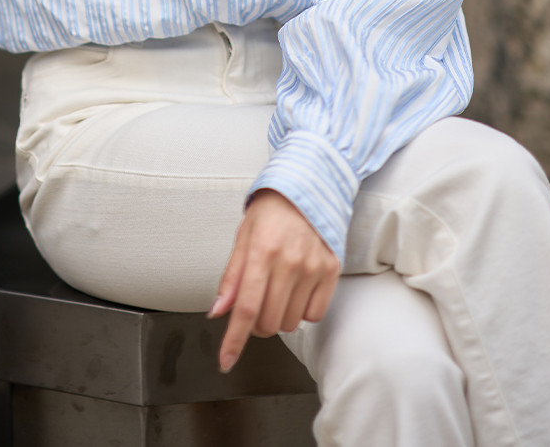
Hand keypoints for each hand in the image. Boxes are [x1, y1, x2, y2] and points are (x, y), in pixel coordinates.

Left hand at [208, 189, 339, 372]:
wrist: (307, 188)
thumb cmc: (271, 212)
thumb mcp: (243, 238)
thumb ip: (231, 278)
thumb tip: (218, 311)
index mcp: (261, 251)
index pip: (246, 308)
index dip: (234, 340)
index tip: (226, 361)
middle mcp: (289, 261)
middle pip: (268, 322)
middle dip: (256, 323)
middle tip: (256, 303)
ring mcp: (313, 267)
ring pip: (290, 322)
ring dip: (279, 316)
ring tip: (278, 290)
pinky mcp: (331, 270)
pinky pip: (314, 314)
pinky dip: (302, 311)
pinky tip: (297, 290)